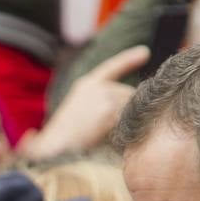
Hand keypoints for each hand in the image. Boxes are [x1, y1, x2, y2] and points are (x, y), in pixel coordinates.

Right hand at [18, 45, 148, 159]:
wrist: (55, 147)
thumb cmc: (64, 138)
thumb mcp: (77, 111)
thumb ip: (99, 101)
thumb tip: (127, 101)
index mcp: (86, 85)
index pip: (113, 67)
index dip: (129, 59)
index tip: (144, 52)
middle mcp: (97, 87)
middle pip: (127, 94)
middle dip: (126, 110)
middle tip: (108, 130)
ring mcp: (105, 98)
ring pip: (130, 107)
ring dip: (126, 121)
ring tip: (104, 136)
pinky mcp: (110, 112)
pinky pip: (128, 120)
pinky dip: (125, 130)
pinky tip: (109, 138)